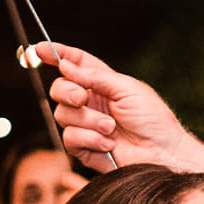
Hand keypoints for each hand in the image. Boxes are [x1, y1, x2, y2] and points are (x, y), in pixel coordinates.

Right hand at [33, 42, 203, 173]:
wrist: (162, 153)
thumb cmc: (153, 119)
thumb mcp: (127, 89)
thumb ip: (96, 77)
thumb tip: (66, 66)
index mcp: (102, 83)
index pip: (75, 63)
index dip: (57, 54)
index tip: (40, 49)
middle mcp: (90, 102)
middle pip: (59, 89)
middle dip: (67, 92)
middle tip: (83, 98)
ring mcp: (86, 125)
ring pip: (62, 115)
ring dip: (87, 121)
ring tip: (111, 128)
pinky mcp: (84, 148)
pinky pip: (69, 139)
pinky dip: (89, 140)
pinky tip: (108, 145)